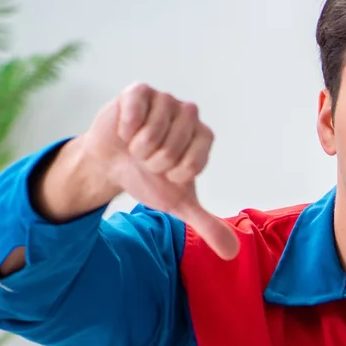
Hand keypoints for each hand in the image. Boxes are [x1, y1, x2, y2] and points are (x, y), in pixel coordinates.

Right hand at [78, 82, 238, 258]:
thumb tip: (232, 253)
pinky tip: (124, 130)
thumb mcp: (178, 204)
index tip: (166, 173)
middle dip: (154, 163)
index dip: (173, 174)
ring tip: (135, 146)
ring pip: (152, 132)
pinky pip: (135, 110)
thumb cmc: (149, 179)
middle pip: (172, 148)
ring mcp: (164, 100)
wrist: (112, 164)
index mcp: (203, 137)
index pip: (192, 163)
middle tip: (148, 159)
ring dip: (138, 148)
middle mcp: (189, 115)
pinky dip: (125, 128)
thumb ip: (206, 224)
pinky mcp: (139, 91)